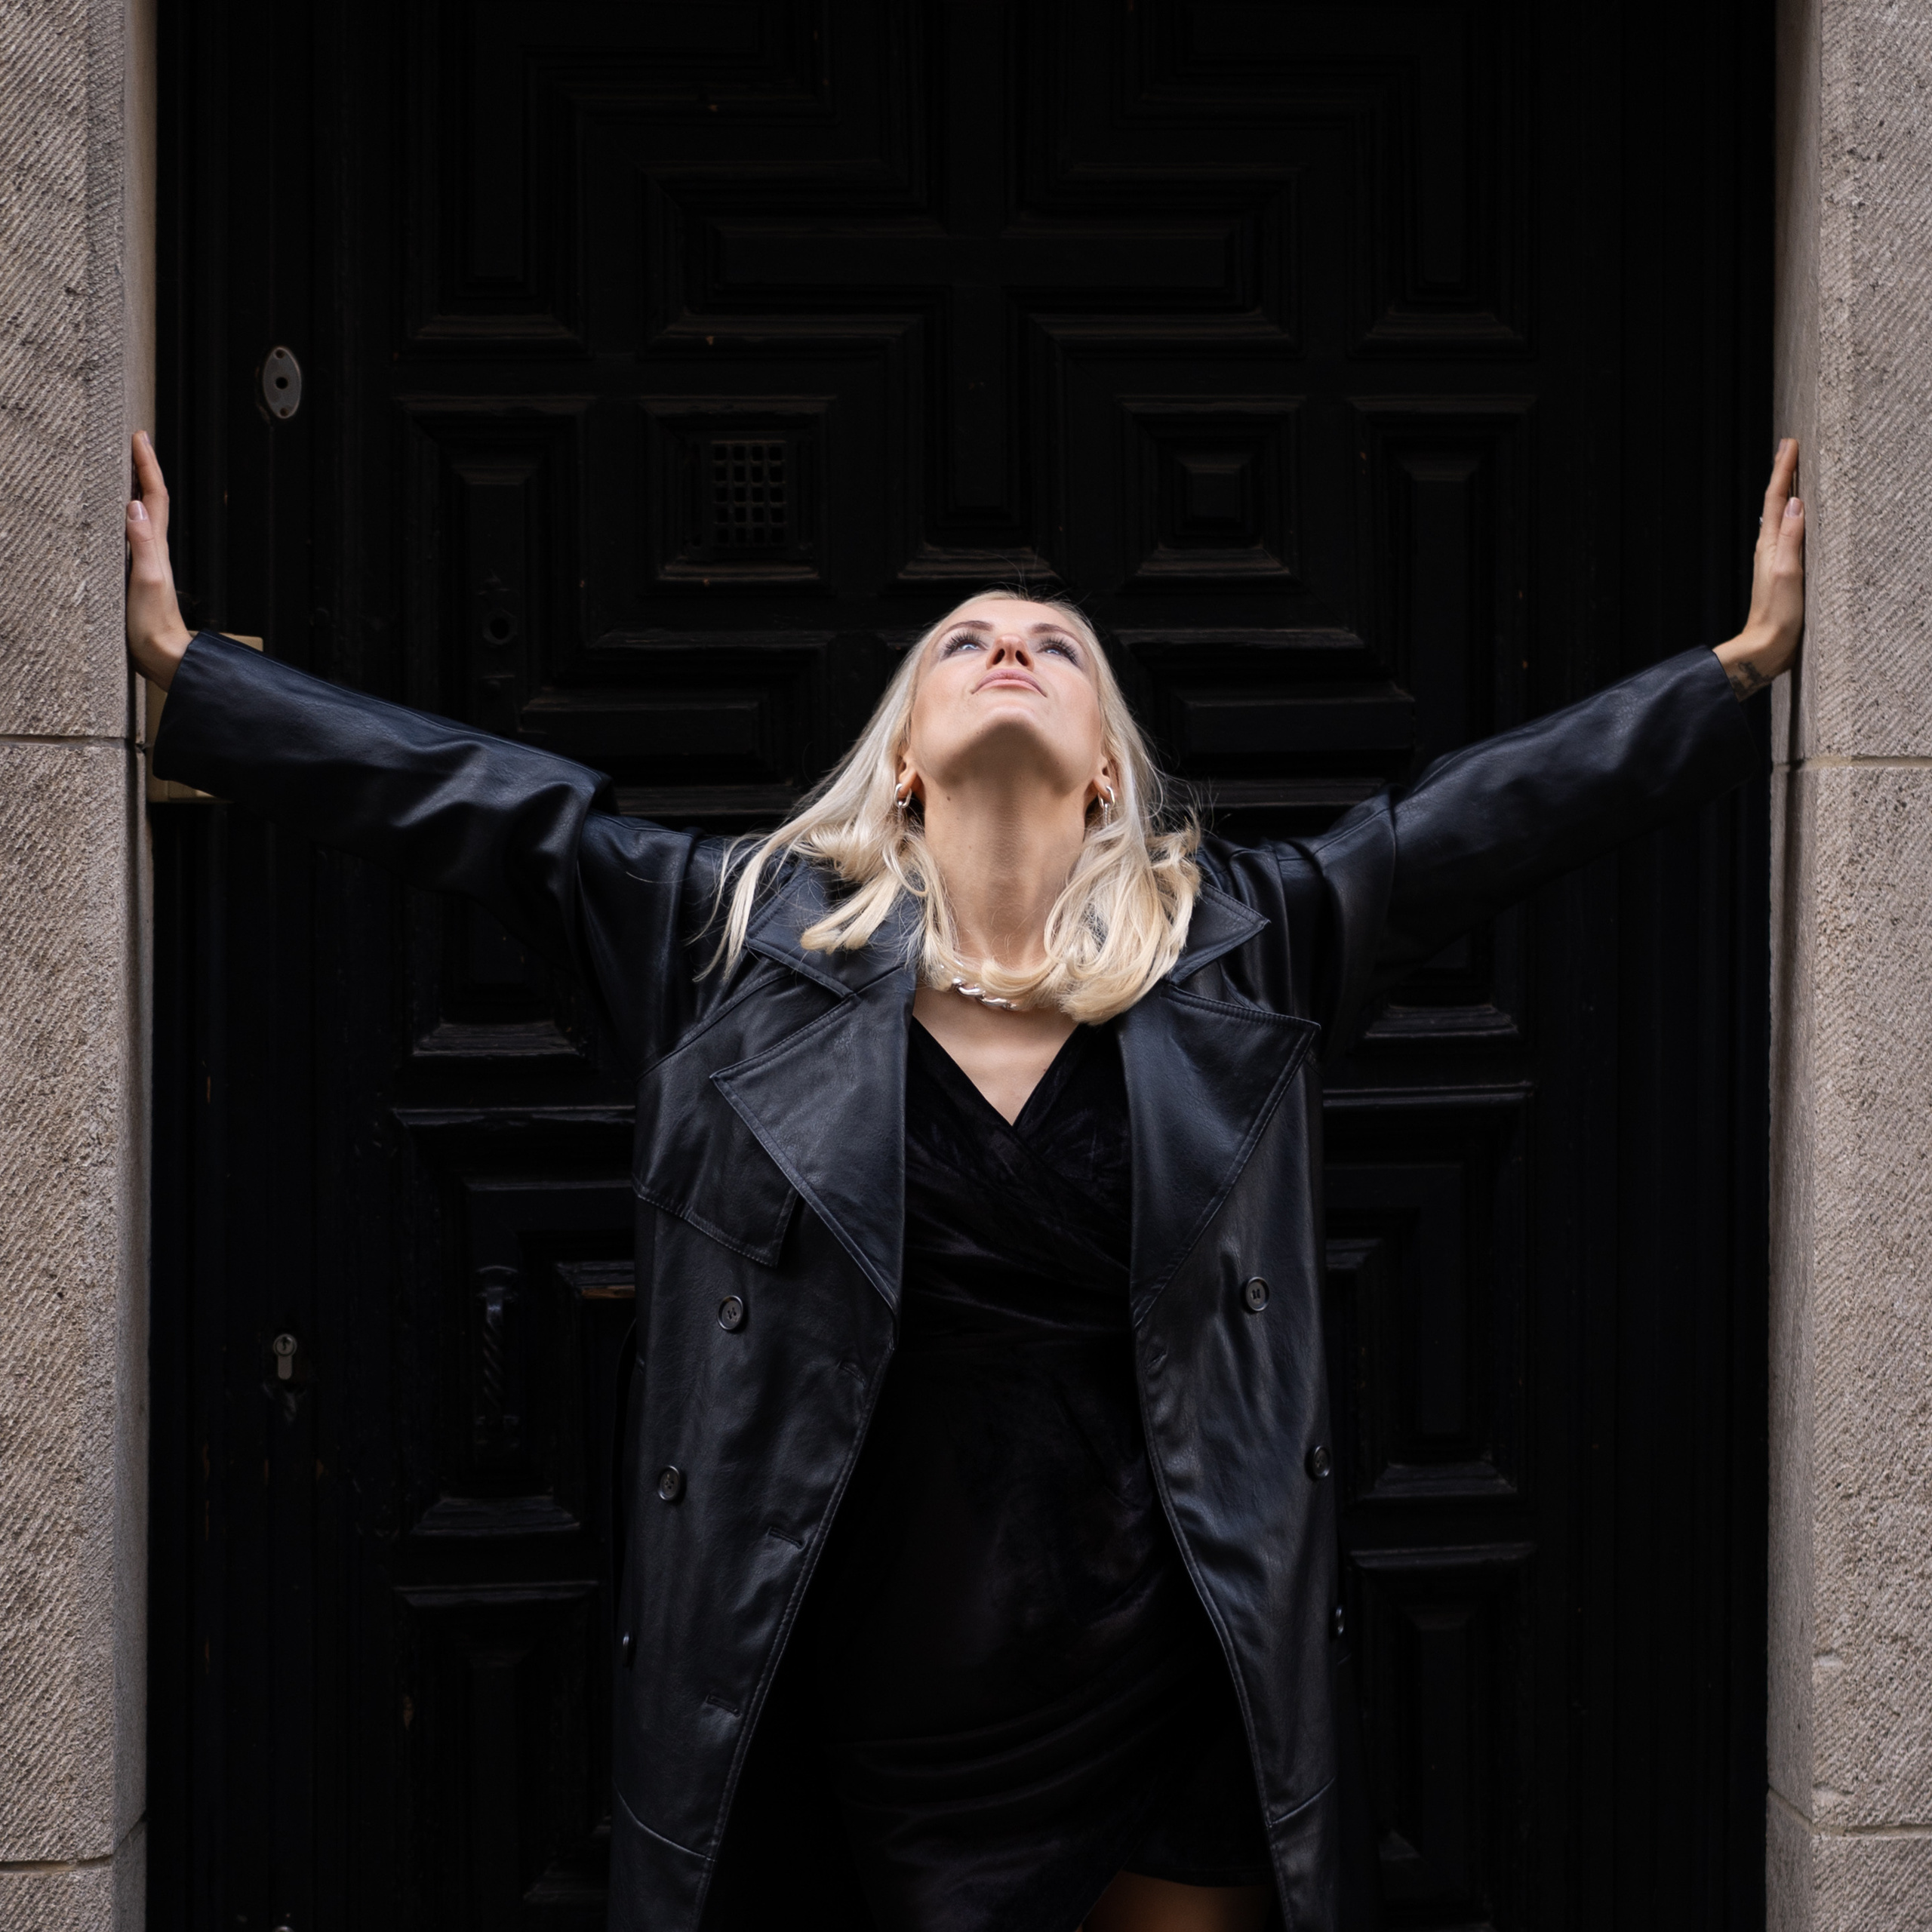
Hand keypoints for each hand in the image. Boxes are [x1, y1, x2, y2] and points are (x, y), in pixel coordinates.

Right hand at [125, 431, 192, 689]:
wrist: (162, 657)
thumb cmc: (153, 625)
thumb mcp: (145, 580)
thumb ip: (142, 544)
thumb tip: (133, 505)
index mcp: (156, 547)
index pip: (153, 495)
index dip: (147, 465)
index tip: (139, 436)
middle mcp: (153, 550)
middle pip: (150, 500)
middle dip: (142, 468)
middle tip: (133, 442)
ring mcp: (145, 562)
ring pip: (142, 516)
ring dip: (135, 489)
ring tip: (124, 468)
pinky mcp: (136, 577)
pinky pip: (130, 536)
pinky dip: (124, 517)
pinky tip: (115, 519)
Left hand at [1714, 438, 1804, 699]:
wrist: (1767, 647)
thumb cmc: (1779, 615)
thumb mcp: (1788, 572)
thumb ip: (1791, 538)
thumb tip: (1794, 503)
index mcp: (1769, 546)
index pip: (1776, 499)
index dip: (1782, 470)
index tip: (1789, 444)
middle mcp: (1769, 548)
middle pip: (1775, 503)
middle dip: (1782, 473)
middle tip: (1788, 446)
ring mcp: (1774, 559)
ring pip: (1779, 516)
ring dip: (1785, 491)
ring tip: (1791, 471)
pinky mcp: (1782, 571)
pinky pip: (1788, 533)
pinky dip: (1792, 515)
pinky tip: (1796, 516)